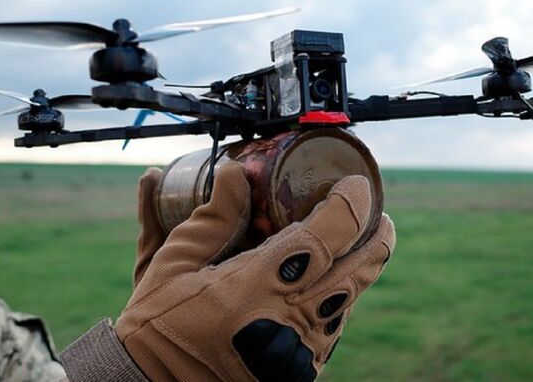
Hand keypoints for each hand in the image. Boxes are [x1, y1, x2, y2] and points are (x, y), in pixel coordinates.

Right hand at [116, 161, 395, 381]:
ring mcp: (301, 353)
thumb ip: (211, 219)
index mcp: (254, 288)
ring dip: (355, 269)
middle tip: (376, 216)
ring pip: (351, 300)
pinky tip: (318, 286)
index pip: (325, 238)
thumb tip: (235, 171)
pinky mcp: (301, 372)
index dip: (351, 205)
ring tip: (347, 245)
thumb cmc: (156, 328)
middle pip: (359, 271)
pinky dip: (334, 300)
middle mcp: (289, 322)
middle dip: (376, 237)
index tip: (356, 184)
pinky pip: (333, 327)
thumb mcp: (171, 265)